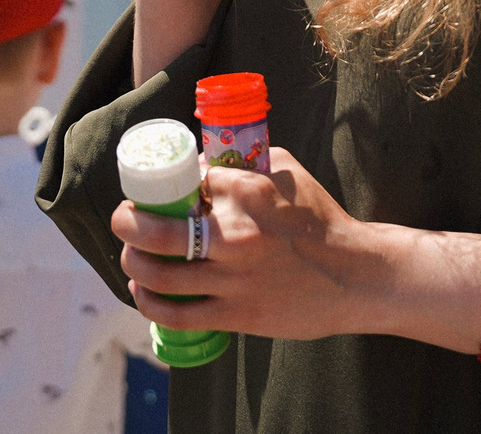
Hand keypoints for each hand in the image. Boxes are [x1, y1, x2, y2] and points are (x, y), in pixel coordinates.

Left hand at [113, 150, 388, 340]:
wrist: (356, 276)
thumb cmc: (321, 221)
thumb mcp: (288, 174)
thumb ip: (246, 165)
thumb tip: (204, 166)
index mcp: (248, 191)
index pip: (186, 182)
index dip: (164, 186)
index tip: (156, 191)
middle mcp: (236, 234)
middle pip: (156, 231)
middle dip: (126, 223)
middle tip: (124, 219)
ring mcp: (234, 278)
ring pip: (159, 274)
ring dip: (133, 265)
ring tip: (131, 258)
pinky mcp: (238, 315)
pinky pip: (178, 313)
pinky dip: (151, 303)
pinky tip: (144, 293)